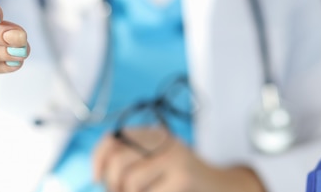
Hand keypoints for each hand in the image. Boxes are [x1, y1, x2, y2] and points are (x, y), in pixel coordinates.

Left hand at [92, 128, 264, 191]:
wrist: (223, 188)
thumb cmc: (182, 180)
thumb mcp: (156, 163)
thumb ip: (132, 162)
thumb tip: (98, 176)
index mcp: (153, 133)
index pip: (113, 138)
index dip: (98, 158)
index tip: (96, 177)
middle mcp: (163, 140)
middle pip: (118, 161)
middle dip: (113, 184)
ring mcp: (174, 157)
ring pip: (130, 181)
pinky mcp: (183, 177)